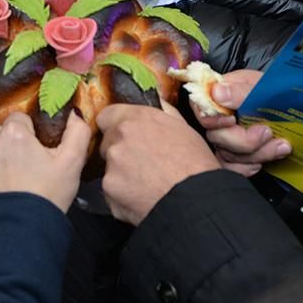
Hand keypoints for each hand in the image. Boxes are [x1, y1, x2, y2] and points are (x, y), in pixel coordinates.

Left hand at [0, 111, 89, 215]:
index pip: (20, 120)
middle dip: (12, 147)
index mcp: (12, 133)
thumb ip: (77, 131)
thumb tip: (74, 112)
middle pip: (1, 135)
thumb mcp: (72, 162)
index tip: (36, 152)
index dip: (30, 135)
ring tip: (11, 182)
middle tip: (26, 168)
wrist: (22, 232)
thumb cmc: (48, 194)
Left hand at [99, 101, 219, 225]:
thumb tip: (156, 101)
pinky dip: (123, 196)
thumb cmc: (196, 165)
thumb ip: (162, 111)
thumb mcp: (184, 128)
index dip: (115, 126)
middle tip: (143, 164)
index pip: (106, 116)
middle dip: (120, 152)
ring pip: (109, 168)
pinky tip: (143, 199)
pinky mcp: (109, 190)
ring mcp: (111, 165)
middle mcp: (119, 138)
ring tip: (147, 184)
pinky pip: (111, 192)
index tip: (125, 136)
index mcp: (136, 119)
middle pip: (107, 143)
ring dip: (121, 175)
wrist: (196, 201)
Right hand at [197, 69, 289, 175]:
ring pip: (227, 155)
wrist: (293, 104)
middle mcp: (218, 118)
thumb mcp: (263, 84)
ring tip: (280, 145)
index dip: (213, 119)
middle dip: (243, 141)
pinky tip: (264, 160)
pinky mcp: (234, 155)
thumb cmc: (276, 89)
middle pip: (215, 137)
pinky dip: (249, 167)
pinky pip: (232, 168)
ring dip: (256, 154)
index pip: (200, 109)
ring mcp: (225, 138)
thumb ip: (241, 90)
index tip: (232, 120)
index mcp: (218, 95)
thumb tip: (217, 93)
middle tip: (268, 132)